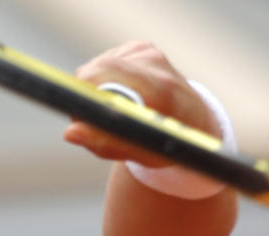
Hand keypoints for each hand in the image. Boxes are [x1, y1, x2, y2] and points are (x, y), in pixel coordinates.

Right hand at [63, 41, 219, 166]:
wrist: (196, 122)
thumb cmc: (169, 144)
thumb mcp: (143, 154)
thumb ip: (108, 144)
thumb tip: (71, 132)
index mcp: (162, 89)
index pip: (108, 78)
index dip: (87, 96)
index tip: (82, 117)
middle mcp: (157, 63)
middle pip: (97, 69)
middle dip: (87, 95)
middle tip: (91, 121)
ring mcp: (150, 51)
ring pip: (98, 66)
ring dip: (96, 89)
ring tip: (115, 111)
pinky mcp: (142, 47)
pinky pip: (106, 62)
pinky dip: (106, 80)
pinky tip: (124, 94)